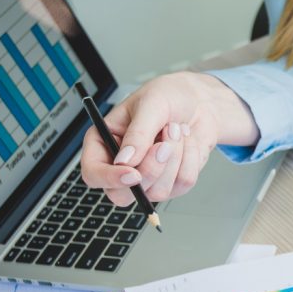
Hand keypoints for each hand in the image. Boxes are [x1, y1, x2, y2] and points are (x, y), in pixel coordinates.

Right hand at [80, 72, 257, 205]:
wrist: (199, 100)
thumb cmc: (168, 96)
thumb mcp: (150, 105)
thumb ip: (138, 134)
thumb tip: (125, 162)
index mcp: (104, 143)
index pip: (93, 173)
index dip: (110, 178)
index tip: (133, 173)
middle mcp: (122, 165)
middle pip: (123, 195)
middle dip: (150, 170)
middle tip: (164, 143)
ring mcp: (148, 179)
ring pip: (158, 191)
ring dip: (174, 158)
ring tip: (176, 130)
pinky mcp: (173, 183)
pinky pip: (183, 183)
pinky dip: (190, 159)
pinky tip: (186, 141)